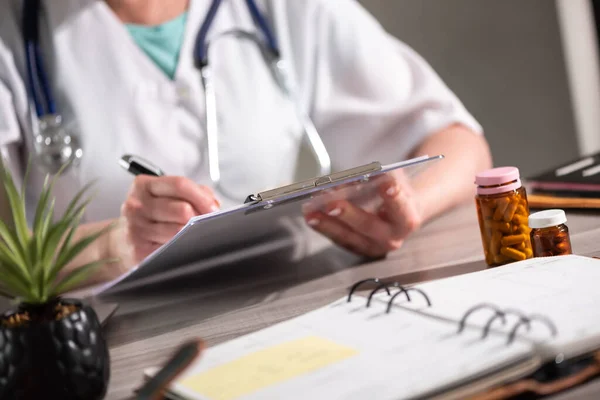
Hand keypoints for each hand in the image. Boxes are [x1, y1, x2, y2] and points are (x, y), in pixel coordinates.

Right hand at [120, 175, 219, 262]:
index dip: (202, 197)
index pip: (180, 185)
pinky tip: (180, 244)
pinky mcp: (139, 249)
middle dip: (200, 217)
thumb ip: (191, 192)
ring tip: (192, 234)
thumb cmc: (150, 216)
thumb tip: (212, 204)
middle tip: (205, 223)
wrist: (121, 242)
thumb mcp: (165, 196)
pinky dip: (182, 246)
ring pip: (179, 230)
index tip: (213, 208)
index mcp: (143, 185)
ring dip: (192, 233)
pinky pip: (172, 248)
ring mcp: (136, 228)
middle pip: (182, 209)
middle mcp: (136, 205)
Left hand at [303, 172, 421, 258]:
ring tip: (310, 211)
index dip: (394, 197)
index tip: (386, 183)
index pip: (401, 209)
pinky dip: (324, 226)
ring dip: (327, 223)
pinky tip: (310, 216)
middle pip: (368, 226)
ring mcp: (373, 247)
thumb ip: (378, 178)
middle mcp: (391, 238)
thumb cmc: (396, 193)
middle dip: (348, 213)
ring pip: (348, 236)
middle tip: (331, 203)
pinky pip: (338, 239)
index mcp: (406, 219)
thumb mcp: (394, 180)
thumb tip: (350, 179)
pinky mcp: (357, 248)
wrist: (400, 214)